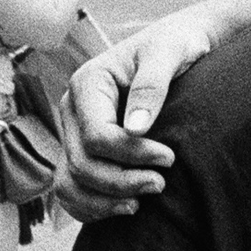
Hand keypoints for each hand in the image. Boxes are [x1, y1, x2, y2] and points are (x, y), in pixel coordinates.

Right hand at [51, 16, 215, 220]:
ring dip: (103, 199)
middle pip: (82, 163)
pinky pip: (72, 186)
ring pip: (70, 181)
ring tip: (141, 203)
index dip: (131, 154)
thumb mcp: (168, 54)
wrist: (179, 43)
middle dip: (120, 181)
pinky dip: (91, 205)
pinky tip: (123, 207)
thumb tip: (135, 128)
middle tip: (161, 184)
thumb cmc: (175, 44)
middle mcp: (73, 109)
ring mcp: (74, 130)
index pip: (96, 136)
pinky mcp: (84, 147)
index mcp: (87, 84)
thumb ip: (151, 86)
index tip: (169, 158)